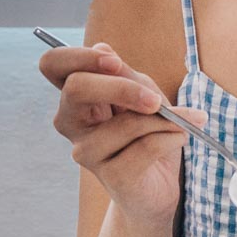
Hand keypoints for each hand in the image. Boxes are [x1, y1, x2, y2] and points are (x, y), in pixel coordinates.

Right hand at [39, 42, 203, 221]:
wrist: (159, 187)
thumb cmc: (149, 134)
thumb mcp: (144, 94)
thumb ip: (127, 75)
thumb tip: (104, 49)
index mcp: (77, 96)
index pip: (53, 64)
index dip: (80, 57)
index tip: (115, 62)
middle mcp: (72, 123)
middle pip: (77, 88)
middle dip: (122, 87)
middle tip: (156, 100)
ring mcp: (87, 152)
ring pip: (125, 123)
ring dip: (165, 120)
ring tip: (182, 123)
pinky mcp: (111, 176)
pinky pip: (146, 147)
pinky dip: (172, 138)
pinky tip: (179, 139)